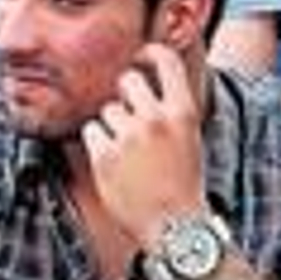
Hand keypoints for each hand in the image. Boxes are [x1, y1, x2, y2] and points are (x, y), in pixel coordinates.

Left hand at [81, 43, 209, 250]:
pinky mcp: (104, 155)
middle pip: (126, 81)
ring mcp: (128, 137)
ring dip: (112, 127)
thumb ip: (170, 108)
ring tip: (129, 155)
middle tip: (130, 117)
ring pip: (107, 111)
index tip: (141, 56)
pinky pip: (91, 132)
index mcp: (183, 112)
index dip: (150, 53)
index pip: (165, 60)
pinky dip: (98, 145)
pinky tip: (115, 164)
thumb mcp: (189, 138)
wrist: (176, 227)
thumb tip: (145, 76)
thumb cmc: (182, 182)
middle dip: (125, 95)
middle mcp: (155, 119)